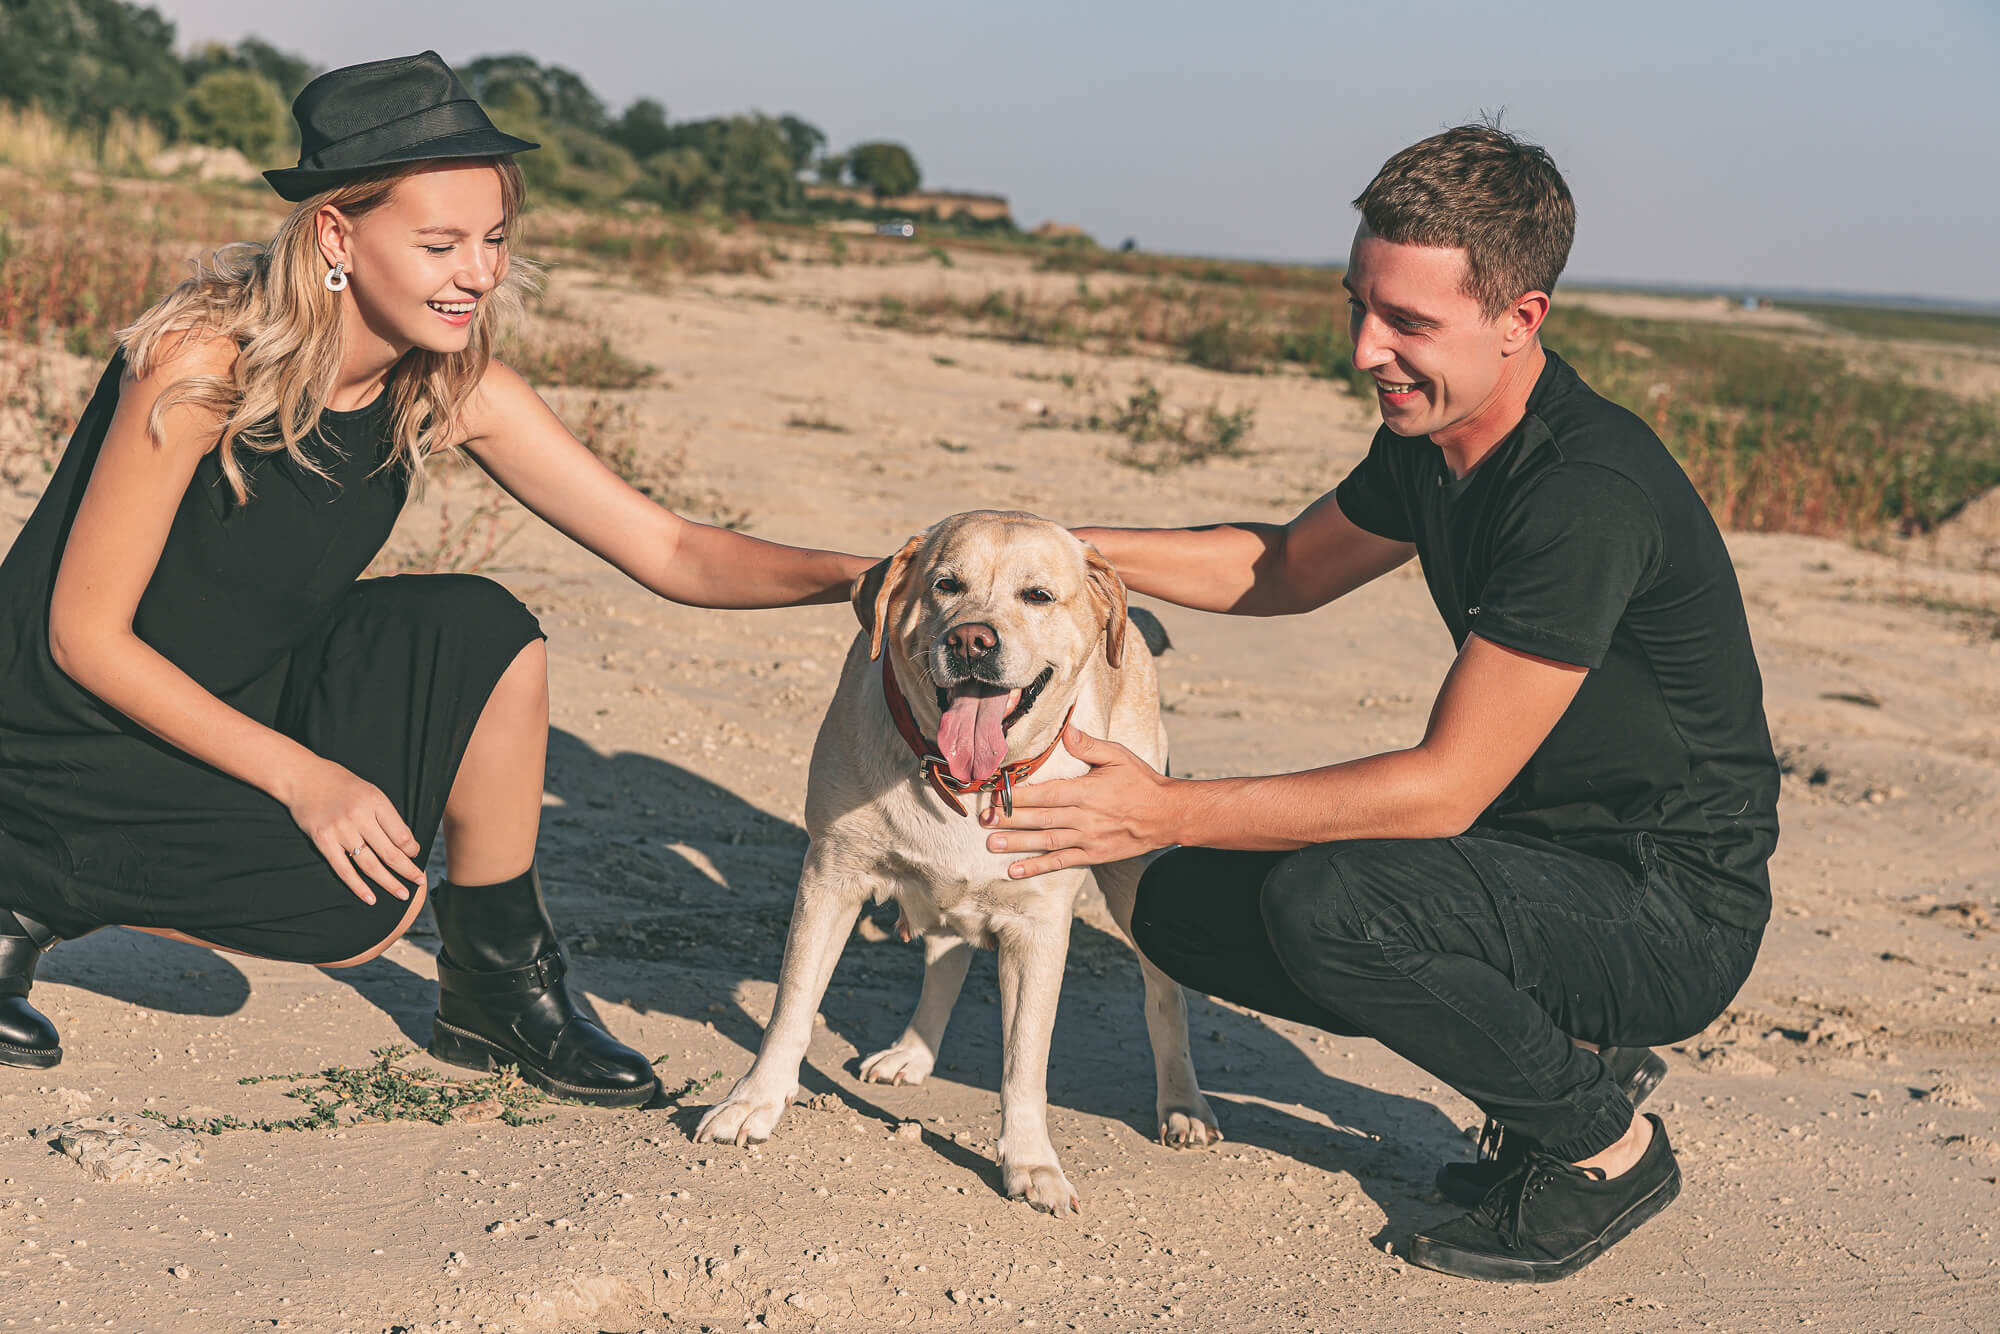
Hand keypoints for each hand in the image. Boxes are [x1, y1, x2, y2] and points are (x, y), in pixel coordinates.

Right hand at [282, 758, 425, 905]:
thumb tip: (407, 845)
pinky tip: (370, 898)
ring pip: (369, 864)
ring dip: (388, 882)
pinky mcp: (323, 840)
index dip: (412, 850)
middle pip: (389, 852)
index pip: (402, 834)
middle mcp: (359, 816)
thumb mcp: (370, 792)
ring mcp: (340, 830)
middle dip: (407, 870)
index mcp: (376, 802)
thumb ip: (386, 816)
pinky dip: (358, 886)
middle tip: (419, 883)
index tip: (416, 856)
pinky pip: (343, 869)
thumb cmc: (342, 785)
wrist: (304, 777)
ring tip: (402, 894)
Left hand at [982, 725, 1179, 876]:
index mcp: (1086, 791)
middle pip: (1040, 818)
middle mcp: (1084, 817)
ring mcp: (1088, 838)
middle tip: (984, 821)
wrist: (1168, 815)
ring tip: (991, 844)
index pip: (1045, 793)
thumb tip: (1066, 731)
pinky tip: (1015, 870)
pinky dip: (1038, 867)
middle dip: (1010, 820)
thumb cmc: (1141, 782)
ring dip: (1017, 844)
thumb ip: (1090, 745)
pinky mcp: (1093, 854)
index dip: (1019, 795)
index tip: (996, 795)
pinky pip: (1061, 861)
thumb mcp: (1119, 756)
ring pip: (1046, 841)